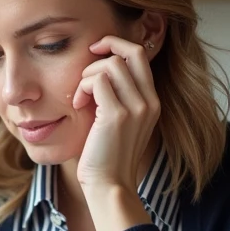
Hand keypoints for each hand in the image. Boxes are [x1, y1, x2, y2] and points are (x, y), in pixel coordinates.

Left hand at [72, 35, 159, 192]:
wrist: (110, 185)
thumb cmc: (107, 156)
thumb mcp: (119, 123)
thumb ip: (118, 97)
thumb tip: (99, 71)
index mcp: (151, 102)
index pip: (140, 56)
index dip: (117, 46)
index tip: (97, 52)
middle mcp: (149, 102)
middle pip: (130, 52)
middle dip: (104, 49)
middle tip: (85, 68)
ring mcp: (136, 108)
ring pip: (111, 65)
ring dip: (88, 76)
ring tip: (81, 97)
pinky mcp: (117, 115)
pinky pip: (98, 81)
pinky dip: (83, 88)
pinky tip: (78, 104)